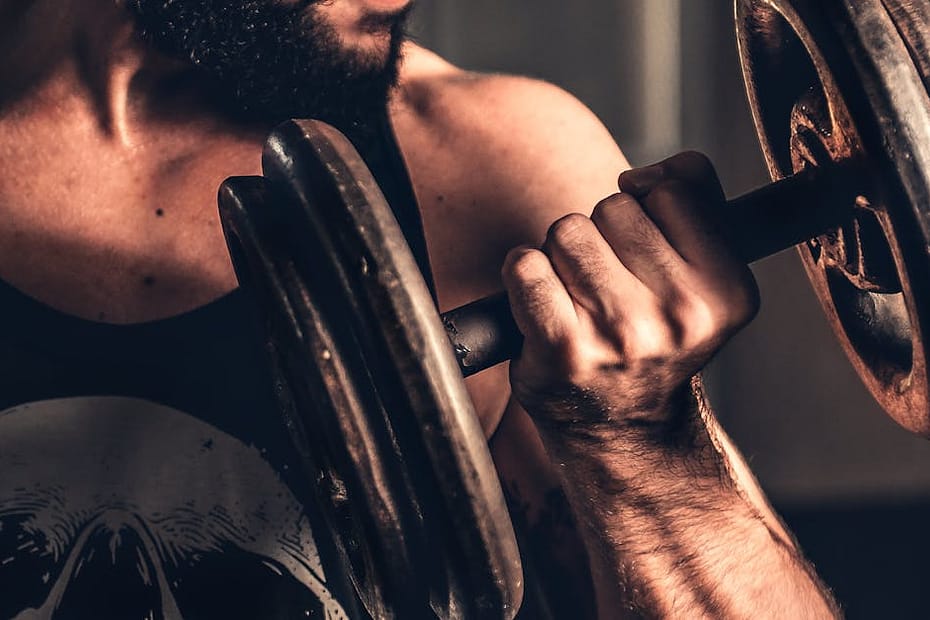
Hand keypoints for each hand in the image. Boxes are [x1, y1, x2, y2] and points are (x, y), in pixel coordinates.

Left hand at [501, 152, 758, 433]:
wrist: (622, 427)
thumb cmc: (653, 337)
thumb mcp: (703, 275)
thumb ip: (696, 198)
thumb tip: (645, 175)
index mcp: (727, 291)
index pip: (672, 189)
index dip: (647, 211)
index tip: (644, 252)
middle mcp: (681, 315)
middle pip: (612, 208)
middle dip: (601, 236)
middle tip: (609, 288)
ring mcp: (621, 333)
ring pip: (565, 231)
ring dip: (561, 257)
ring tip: (578, 301)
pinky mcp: (563, 347)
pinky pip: (525, 265)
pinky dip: (523, 277)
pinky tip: (542, 308)